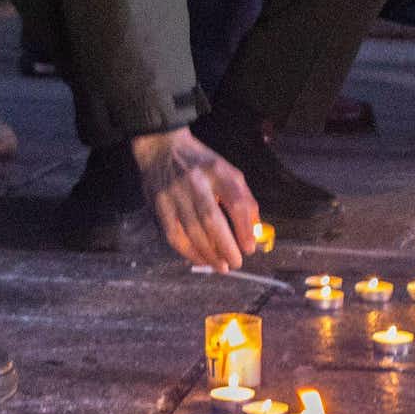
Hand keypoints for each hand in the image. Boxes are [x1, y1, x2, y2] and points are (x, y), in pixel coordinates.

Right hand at [130, 128, 262, 272]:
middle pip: (212, 221)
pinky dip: (188, 251)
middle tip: (235, 263)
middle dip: (226, 247)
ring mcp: (175, 194)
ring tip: (220, 266)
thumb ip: (244, 199)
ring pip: (192, 231)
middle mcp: (196, 182)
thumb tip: (253, 232)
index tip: (249, 248)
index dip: (244, 229)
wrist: (163, 147)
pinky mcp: (160, 205)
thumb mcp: (229, 172)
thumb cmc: (202, 164)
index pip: (235, 203)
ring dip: (208, 254)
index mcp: (218, 172)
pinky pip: (174, 234)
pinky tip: (199, 259)